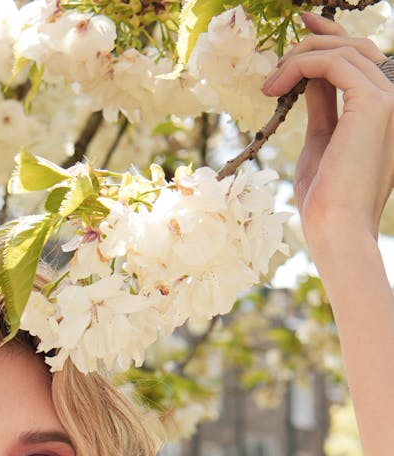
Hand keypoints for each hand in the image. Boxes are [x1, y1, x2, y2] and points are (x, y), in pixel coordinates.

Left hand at [262, 13, 393, 254]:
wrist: (336, 230)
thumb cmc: (325, 201)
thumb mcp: (321, 142)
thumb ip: (322, 107)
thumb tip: (309, 81)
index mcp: (381, 111)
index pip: (357, 60)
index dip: (328, 38)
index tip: (299, 29)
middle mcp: (391, 99)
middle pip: (352, 47)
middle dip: (311, 42)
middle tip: (275, 62)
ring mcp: (386, 99)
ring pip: (339, 51)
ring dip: (298, 59)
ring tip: (269, 83)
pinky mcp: (372, 102)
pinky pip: (331, 63)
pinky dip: (301, 65)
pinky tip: (276, 87)